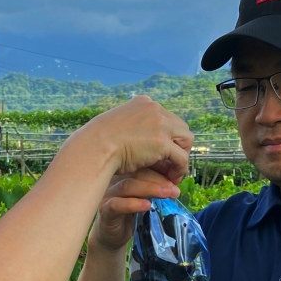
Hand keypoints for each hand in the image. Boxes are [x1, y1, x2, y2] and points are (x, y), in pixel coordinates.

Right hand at [74, 96, 193, 181]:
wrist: (94, 147)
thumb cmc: (100, 140)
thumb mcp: (119, 124)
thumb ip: (134, 126)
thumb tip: (145, 141)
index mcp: (144, 102)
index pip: (167, 118)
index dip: (168, 137)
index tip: (163, 152)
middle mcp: (155, 109)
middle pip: (181, 128)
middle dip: (178, 147)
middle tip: (171, 164)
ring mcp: (160, 124)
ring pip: (186, 141)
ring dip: (181, 157)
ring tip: (173, 172)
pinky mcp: (162, 142)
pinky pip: (181, 158)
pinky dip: (180, 169)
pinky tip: (172, 177)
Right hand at [89, 168, 181, 252]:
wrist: (113, 236)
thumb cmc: (130, 216)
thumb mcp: (145, 200)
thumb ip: (155, 191)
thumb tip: (175, 185)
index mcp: (126, 175)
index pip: (144, 166)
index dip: (161, 169)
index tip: (177, 177)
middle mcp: (116, 181)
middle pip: (137, 173)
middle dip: (159, 179)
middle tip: (175, 189)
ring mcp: (108, 195)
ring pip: (128, 186)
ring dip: (150, 189)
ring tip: (167, 193)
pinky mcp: (105, 210)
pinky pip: (117, 205)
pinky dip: (133, 204)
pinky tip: (147, 206)